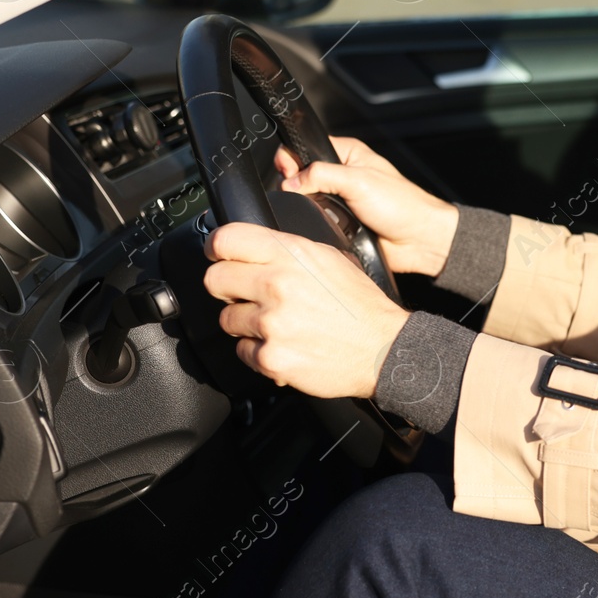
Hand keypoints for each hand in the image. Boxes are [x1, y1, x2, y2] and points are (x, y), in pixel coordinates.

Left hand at [203, 221, 408, 398]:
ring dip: (246, 324)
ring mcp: (272, 323)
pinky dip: (259, 351)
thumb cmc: (360, 306)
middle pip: (215, 279)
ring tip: (277, 325)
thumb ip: (289, 251)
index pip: (226, 239)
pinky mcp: (271, 357)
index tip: (218, 256)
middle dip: (227, 289)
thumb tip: (256, 248)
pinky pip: (243, 351)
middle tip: (245, 295)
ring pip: (227, 319)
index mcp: (291, 255)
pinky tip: (283, 345)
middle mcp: (277, 284)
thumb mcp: (331, 258)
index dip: (216, 248)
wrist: (383, 349)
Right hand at [273, 137, 457, 277]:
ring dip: (311, 208)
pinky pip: (317, 221)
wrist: (419, 241)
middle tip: (308, 194)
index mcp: (348, 154)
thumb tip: (292, 181)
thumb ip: (322, 175)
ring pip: (307, 201)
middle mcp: (342, 174)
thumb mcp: (359, 181)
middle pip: (302, 176)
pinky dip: (318, 224)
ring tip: (326, 212)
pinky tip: (328, 227)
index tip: (287, 171)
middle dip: (299, 186)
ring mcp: (340, 199)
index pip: (307, 148)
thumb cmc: (403, 206)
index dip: (293, 158)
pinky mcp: (339, 222)